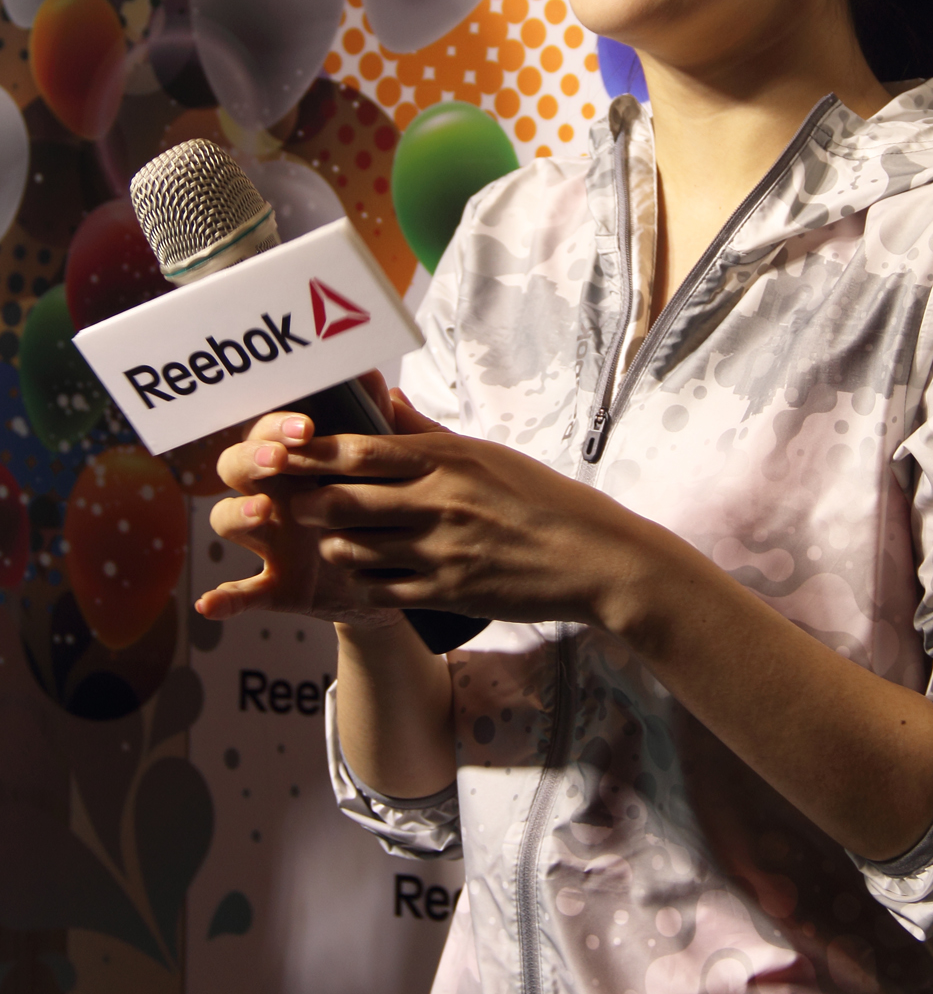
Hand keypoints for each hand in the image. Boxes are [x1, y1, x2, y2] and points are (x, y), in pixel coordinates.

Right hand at [197, 370, 407, 625]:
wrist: (398, 568)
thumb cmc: (383, 500)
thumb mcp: (386, 462)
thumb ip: (378, 420)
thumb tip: (375, 377)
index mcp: (296, 459)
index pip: (268, 431)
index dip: (277, 426)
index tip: (306, 427)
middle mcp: (272, 493)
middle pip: (235, 465)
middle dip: (252, 458)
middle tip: (280, 460)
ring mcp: (269, 539)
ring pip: (227, 519)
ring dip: (238, 513)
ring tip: (263, 511)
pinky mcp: (275, 584)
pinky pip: (242, 591)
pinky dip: (224, 597)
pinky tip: (211, 604)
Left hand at [204, 385, 661, 629]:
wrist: (591, 557)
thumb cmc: (542, 499)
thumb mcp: (487, 453)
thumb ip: (428, 433)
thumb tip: (388, 400)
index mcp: (447, 459)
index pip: (360, 450)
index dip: (310, 453)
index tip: (279, 449)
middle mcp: (438, 502)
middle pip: (343, 500)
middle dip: (304, 501)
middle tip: (285, 499)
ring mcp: (441, 551)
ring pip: (354, 548)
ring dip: (329, 542)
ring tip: (324, 536)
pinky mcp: (447, 593)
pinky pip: (382, 587)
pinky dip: (360, 578)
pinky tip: (357, 571)